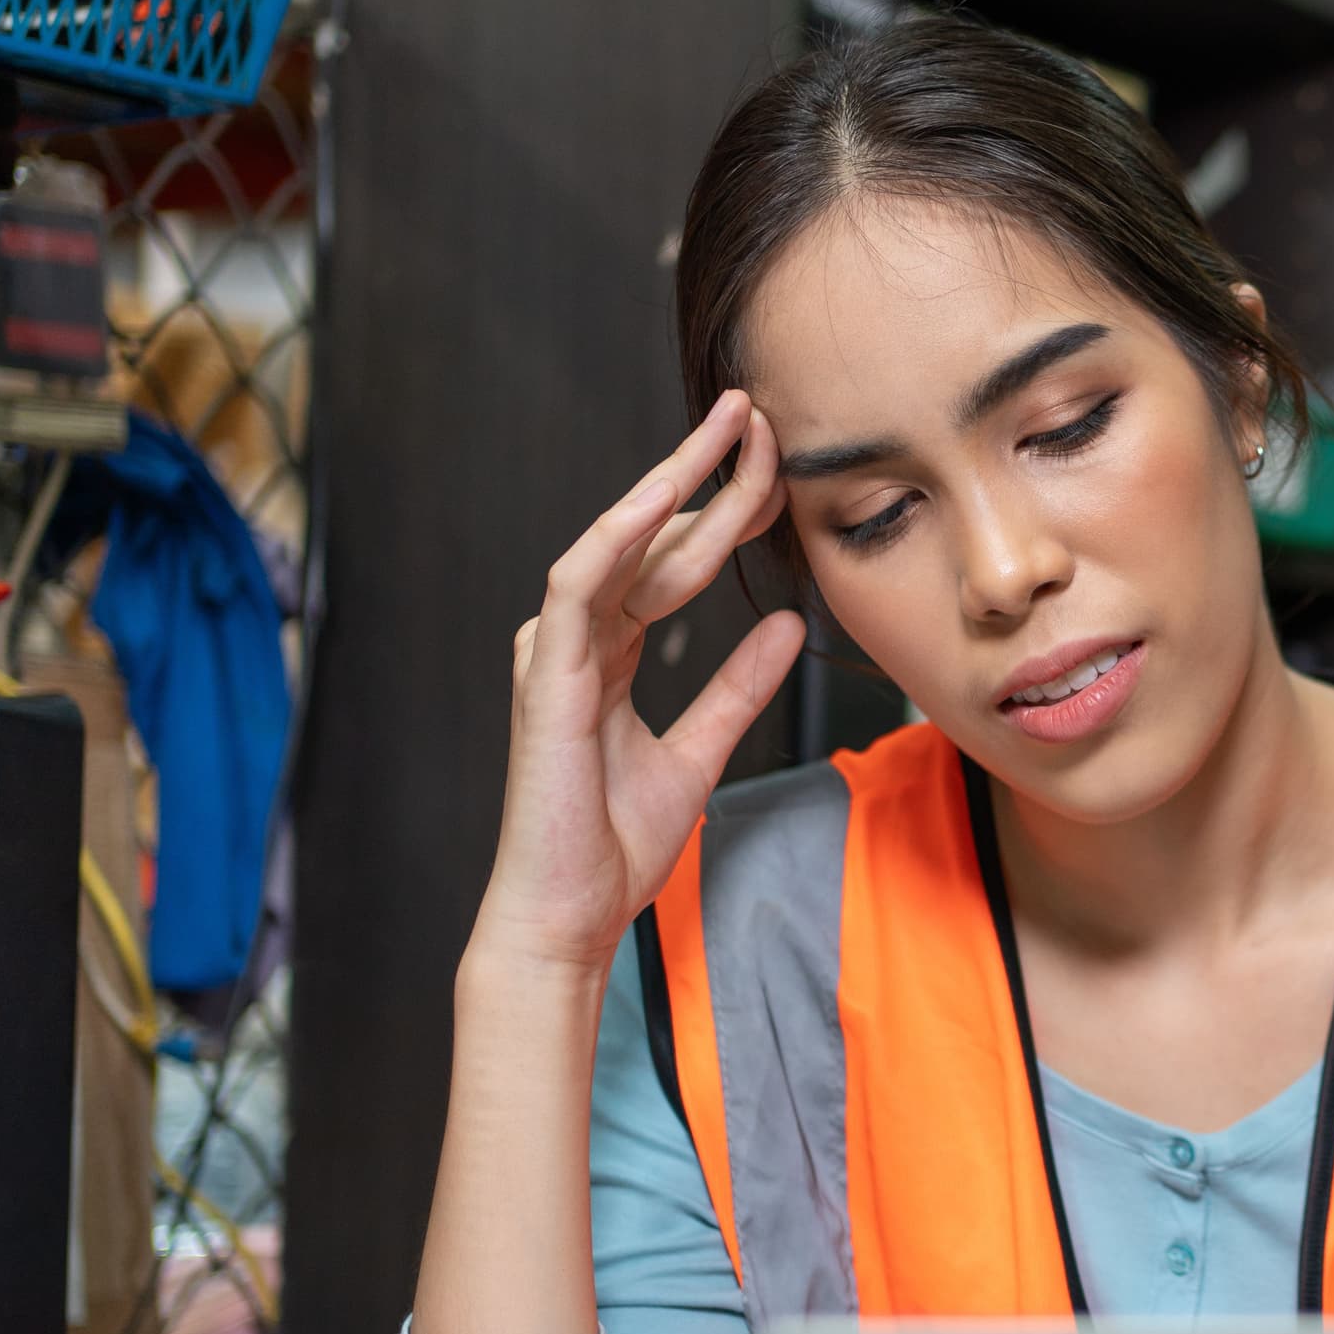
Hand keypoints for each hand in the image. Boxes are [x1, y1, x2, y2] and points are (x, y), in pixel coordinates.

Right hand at [472, 392, 810, 978]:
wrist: (568, 915)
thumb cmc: (614, 847)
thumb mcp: (700, 753)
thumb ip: (738, 687)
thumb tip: (786, 624)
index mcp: (606, 654)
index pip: (672, 562)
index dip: (723, 511)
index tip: (777, 469)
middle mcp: (576, 639)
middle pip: (653, 540)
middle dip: (709, 477)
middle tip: (761, 418)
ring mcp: (556, 650)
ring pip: (621, 543)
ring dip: (674, 482)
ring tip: (728, 431)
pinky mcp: (547, 672)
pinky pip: (581, 581)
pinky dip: (620, 533)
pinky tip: (664, 492)